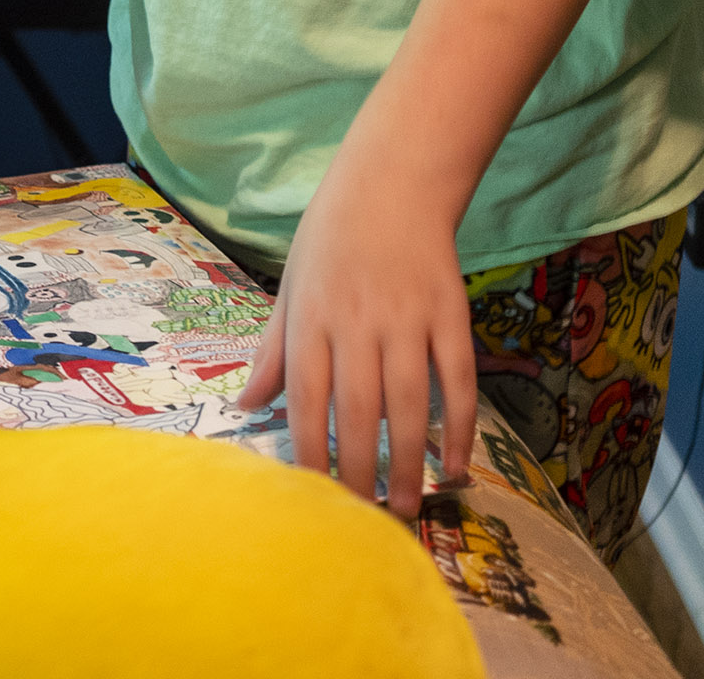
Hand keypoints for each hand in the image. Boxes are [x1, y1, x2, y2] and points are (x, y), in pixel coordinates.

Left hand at [238, 161, 476, 518]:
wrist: (392, 183)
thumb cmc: (330, 239)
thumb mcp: (291, 288)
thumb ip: (274, 352)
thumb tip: (244, 406)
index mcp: (312, 318)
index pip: (306, 396)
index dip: (309, 449)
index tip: (312, 494)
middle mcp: (358, 322)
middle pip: (358, 409)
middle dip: (360, 470)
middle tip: (364, 519)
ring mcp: (408, 319)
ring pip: (410, 403)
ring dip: (409, 461)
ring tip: (407, 506)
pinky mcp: (451, 315)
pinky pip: (458, 381)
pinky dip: (460, 426)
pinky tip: (456, 465)